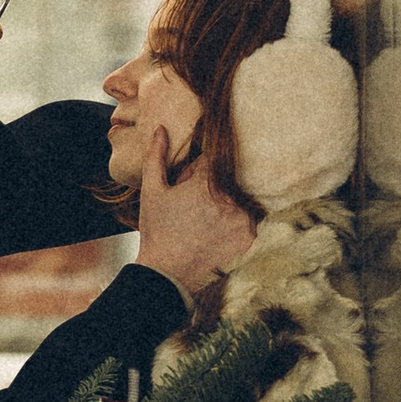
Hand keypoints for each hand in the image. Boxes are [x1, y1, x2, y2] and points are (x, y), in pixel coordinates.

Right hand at [133, 138, 255, 301]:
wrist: (168, 272)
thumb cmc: (157, 231)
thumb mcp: (151, 191)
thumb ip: (157, 156)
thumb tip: (161, 129)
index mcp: (206, 182)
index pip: (215, 157)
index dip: (202, 166)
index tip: (195, 176)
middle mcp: (229, 198)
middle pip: (228, 178)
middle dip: (214, 185)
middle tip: (195, 204)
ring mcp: (242, 218)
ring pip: (239, 197)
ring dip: (228, 201)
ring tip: (204, 218)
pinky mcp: (248, 235)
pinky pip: (246, 217)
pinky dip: (235, 220)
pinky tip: (215, 229)